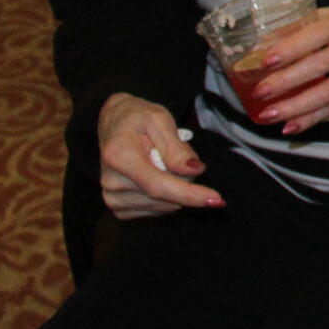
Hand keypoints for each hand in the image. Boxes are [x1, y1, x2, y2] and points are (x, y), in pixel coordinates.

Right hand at [97, 93, 223, 217]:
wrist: (114, 124)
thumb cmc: (139, 118)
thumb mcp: (160, 120)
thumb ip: (176, 148)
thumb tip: (195, 172)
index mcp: (119, 157)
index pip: (158, 185)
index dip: (189, 194)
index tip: (216, 200)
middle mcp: (111, 183)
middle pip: (166, 196)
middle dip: (186, 179)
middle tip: (180, 154)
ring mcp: (113, 199)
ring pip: (166, 206)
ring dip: (177, 186)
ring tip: (164, 161)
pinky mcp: (119, 209)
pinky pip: (158, 210)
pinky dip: (168, 196)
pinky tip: (158, 174)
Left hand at [244, 1, 328, 132]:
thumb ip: (306, 24)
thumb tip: (267, 41)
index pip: (318, 34)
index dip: (292, 47)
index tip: (267, 59)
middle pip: (321, 66)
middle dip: (288, 81)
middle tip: (261, 91)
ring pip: (328, 93)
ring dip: (297, 106)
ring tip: (269, 115)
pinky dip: (313, 118)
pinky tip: (291, 126)